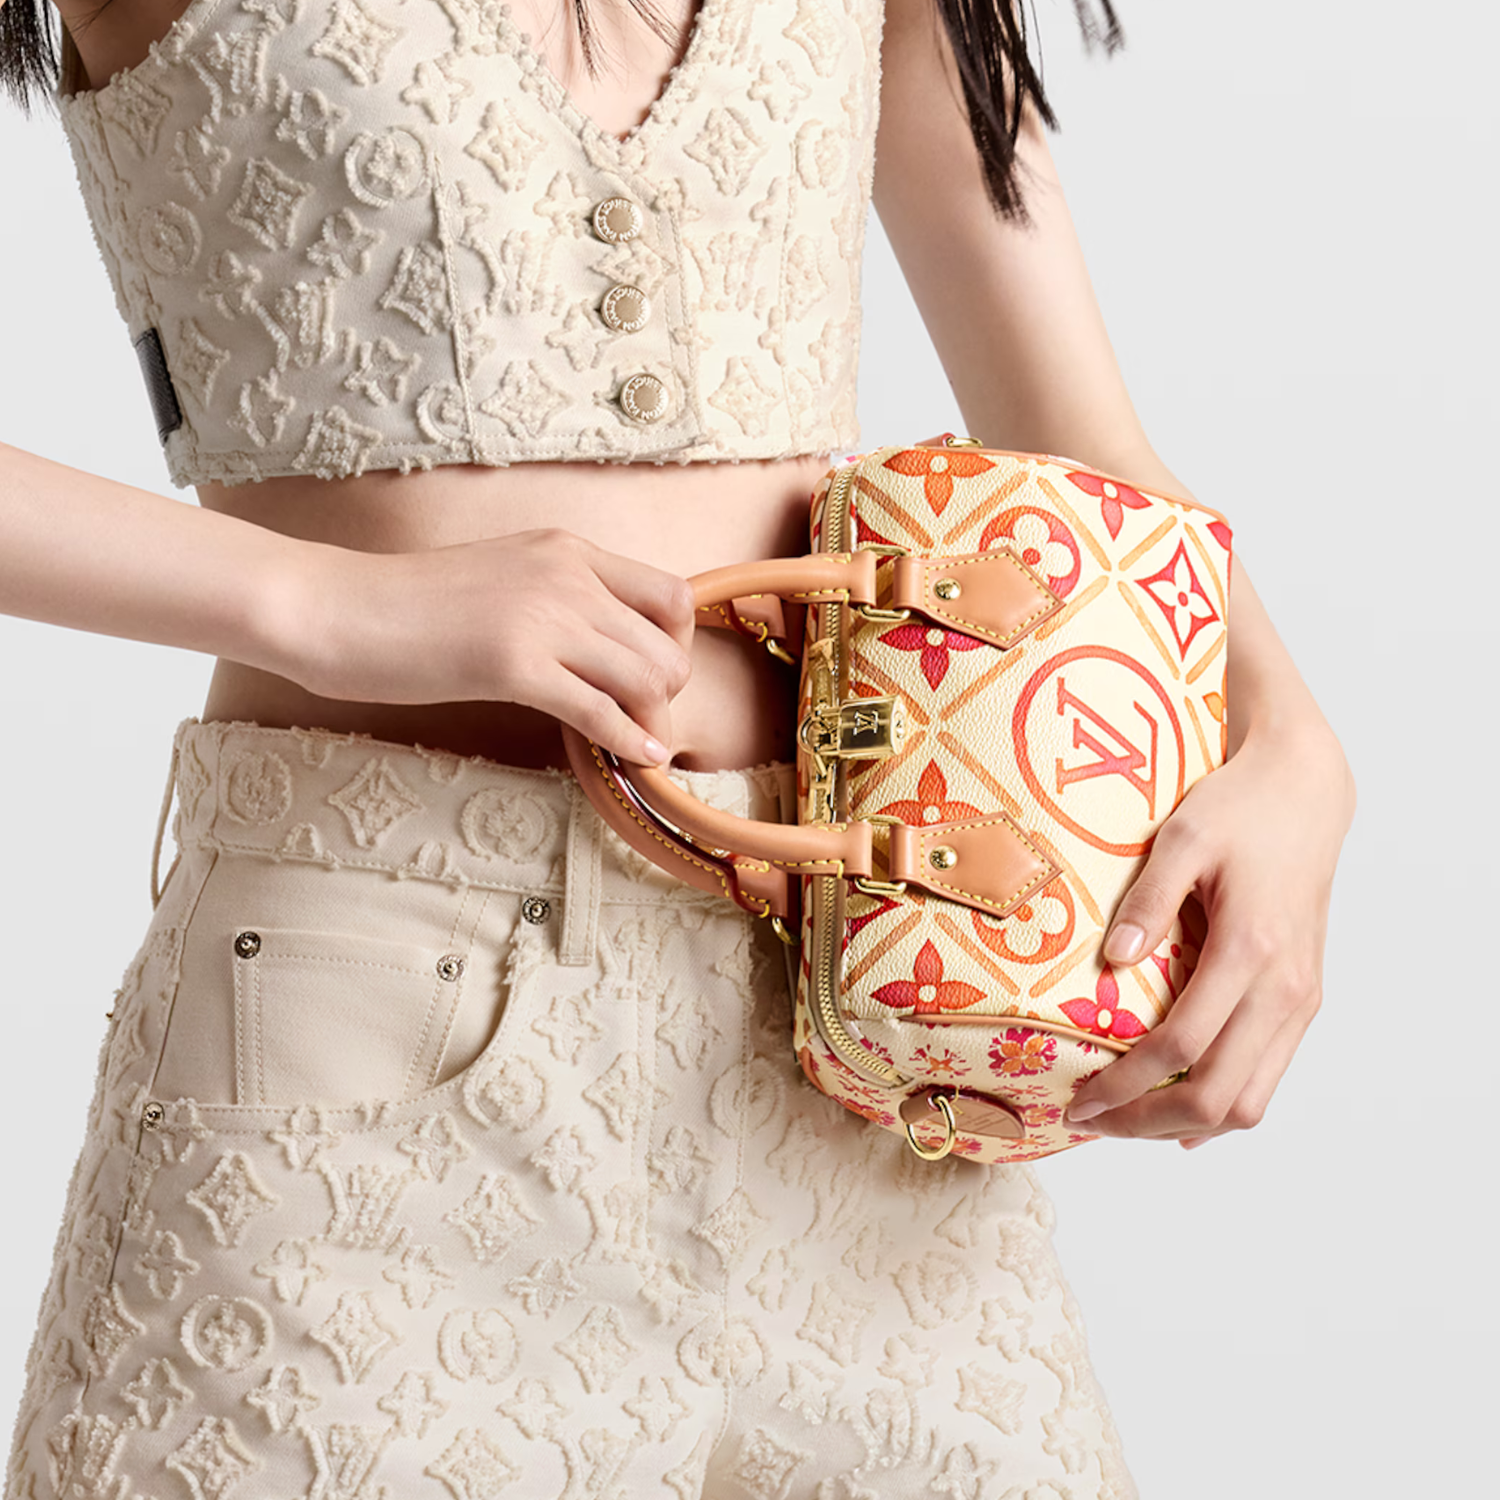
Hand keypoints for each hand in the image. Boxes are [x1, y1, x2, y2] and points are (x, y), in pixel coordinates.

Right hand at [286, 528, 695, 764]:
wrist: (334, 607)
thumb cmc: (408, 604)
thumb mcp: (503, 577)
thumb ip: (558, 598)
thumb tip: (604, 647)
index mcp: (567, 550)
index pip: (671, 595)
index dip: (674, 646)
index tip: (648, 677)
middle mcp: (567, 575)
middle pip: (668, 645)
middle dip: (666, 693)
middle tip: (639, 720)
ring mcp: (542, 617)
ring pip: (647, 677)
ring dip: (652, 720)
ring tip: (634, 743)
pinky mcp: (513, 664)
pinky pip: (600, 710)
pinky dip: (628, 740)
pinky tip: (633, 759)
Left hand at [1064, 719, 1354, 1147]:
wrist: (1306, 792)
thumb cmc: (1240, 808)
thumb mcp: (1183, 837)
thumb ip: (1148, 901)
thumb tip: (1112, 963)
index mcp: (1251, 949)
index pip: (1182, 1046)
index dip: (1127, 1085)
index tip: (1080, 1099)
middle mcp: (1285, 988)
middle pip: (1219, 1096)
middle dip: (1148, 1120)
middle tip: (1091, 1119)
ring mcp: (1300, 999)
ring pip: (1251, 1101)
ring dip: (1185, 1122)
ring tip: (1126, 1119)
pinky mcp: (1304, 999)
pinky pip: (1266, 1076)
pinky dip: (1222, 1104)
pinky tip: (1179, 1110)